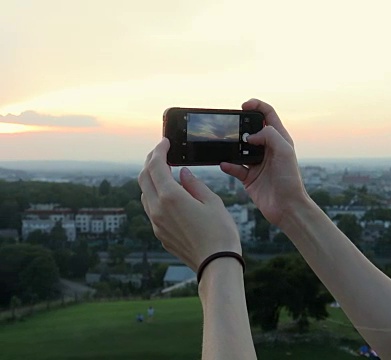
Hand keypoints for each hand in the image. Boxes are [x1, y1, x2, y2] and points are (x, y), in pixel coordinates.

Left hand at [138, 138, 241, 270]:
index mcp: (171, 197)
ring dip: (151, 179)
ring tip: (165, 172)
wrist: (216, 265)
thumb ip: (194, 184)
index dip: (159, 151)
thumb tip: (184, 174)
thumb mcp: (212, 202)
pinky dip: (156, 195)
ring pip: (145, 194)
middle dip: (151, 162)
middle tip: (162, 153)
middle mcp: (158, 209)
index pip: (156, 166)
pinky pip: (151, 209)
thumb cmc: (220, 233)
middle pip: (144, 178)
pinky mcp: (160, 234)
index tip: (165, 143)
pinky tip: (170, 195)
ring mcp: (156, 223)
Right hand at [221, 99, 308, 226]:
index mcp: (279, 139)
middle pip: (251, 130)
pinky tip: (224, 164)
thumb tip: (250, 135)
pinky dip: (228, 165)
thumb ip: (268, 135)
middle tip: (231, 126)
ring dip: (232, 146)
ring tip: (226, 145)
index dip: (256, 106)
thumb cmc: (290, 180)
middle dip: (240, 126)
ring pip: (240, 149)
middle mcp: (268, 149)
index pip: (267, 115)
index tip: (243, 105)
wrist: (287, 208)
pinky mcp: (249, 178)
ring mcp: (258, 163)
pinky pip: (234, 167)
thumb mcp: (284, 150)